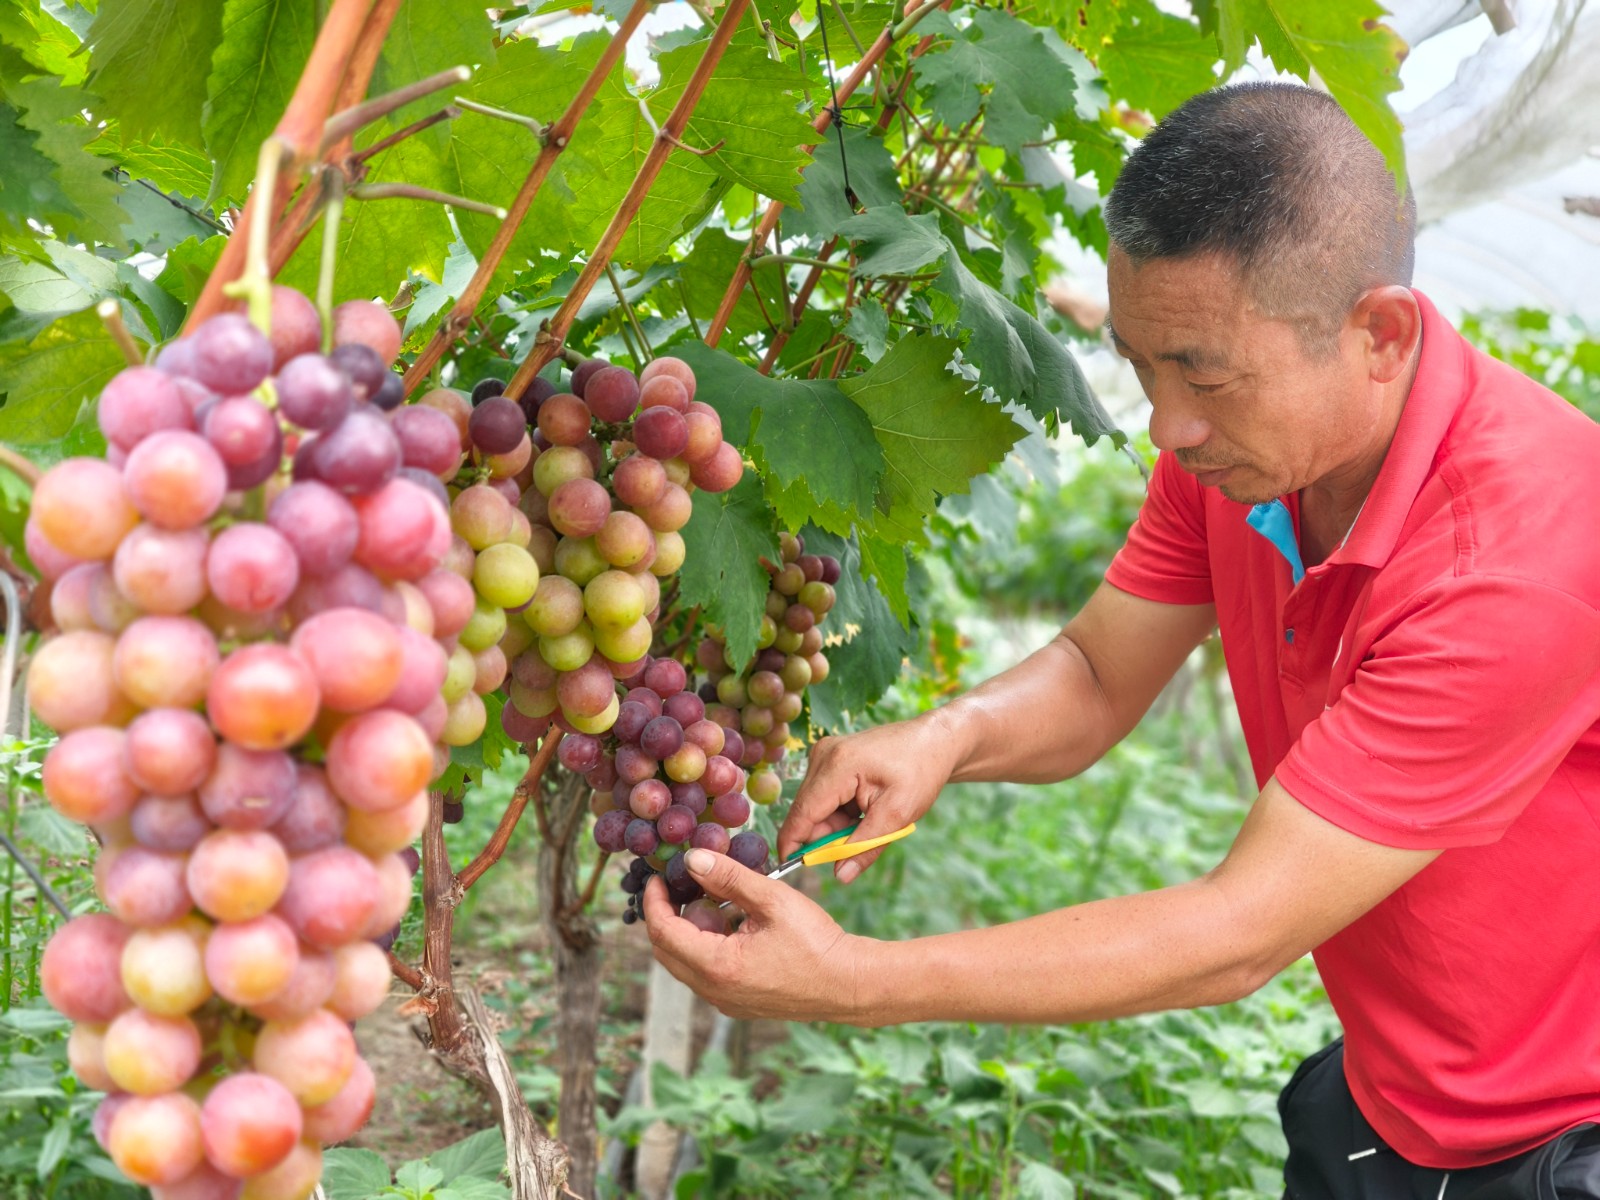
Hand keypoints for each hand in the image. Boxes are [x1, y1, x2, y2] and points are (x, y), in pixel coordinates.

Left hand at [644, 849, 873, 1022]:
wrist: (848, 983)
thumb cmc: (816, 942)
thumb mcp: (772, 899)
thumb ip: (729, 877)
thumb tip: (693, 859)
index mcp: (717, 966)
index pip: (663, 932)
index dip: (653, 901)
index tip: (657, 877)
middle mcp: (714, 991)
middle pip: (666, 951)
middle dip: (667, 916)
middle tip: (680, 886)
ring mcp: (725, 1001)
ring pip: (685, 964)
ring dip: (689, 931)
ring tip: (714, 901)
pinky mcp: (738, 1003)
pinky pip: (706, 974)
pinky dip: (707, 947)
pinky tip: (734, 925)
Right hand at [780, 713, 960, 882]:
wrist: (934, 741)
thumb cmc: (920, 771)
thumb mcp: (898, 815)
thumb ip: (865, 847)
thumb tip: (840, 876)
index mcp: (838, 766)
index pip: (803, 811)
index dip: (793, 842)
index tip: (786, 868)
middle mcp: (824, 755)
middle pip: (808, 810)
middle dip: (827, 836)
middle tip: (860, 843)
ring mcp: (825, 754)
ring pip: (816, 806)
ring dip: (837, 824)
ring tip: (870, 818)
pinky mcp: (830, 758)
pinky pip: (824, 797)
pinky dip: (841, 812)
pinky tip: (865, 808)